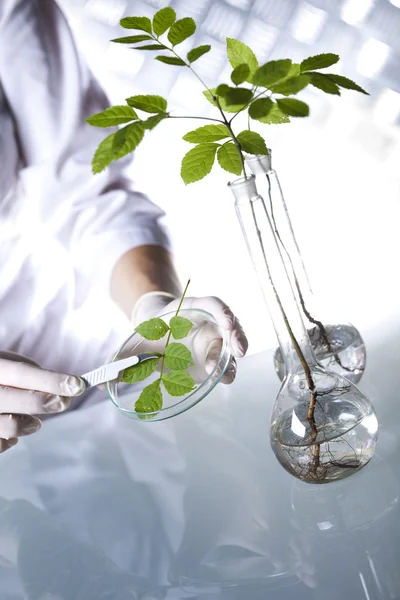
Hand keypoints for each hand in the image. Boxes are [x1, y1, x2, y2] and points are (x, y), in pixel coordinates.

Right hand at [0, 352, 85, 453]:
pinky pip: (0, 445)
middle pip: (22, 401)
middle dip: (49, 402)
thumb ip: (24, 370)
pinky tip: (12, 432)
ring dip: (30, 424)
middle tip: (64, 401)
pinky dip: (10, 440)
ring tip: (35, 422)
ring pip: (12, 427)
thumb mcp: (2, 361)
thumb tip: (57, 384)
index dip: (53, 380)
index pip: (23, 374)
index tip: (78, 384)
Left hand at [132, 293, 247, 383]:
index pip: (212, 303)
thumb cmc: (149, 333)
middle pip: (229, 324)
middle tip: (239, 352)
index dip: (222, 311)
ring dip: (232, 359)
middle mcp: (208, 322)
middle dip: (237, 336)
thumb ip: (121, 358)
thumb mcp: (136, 341)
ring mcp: (214, 340)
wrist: (157, 337)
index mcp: (191, 308)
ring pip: (231, 346)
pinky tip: (224, 379)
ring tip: (226, 375)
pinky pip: (225, 363)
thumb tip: (100, 380)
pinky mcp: (214, 358)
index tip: (227, 321)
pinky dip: (226, 371)